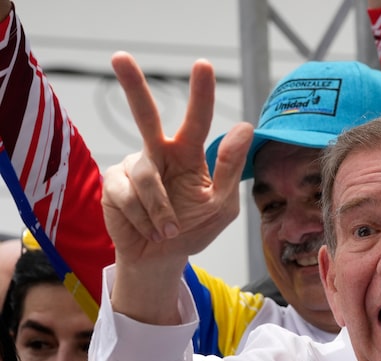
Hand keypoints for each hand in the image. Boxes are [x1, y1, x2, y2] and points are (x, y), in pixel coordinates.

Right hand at [102, 52, 252, 272]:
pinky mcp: (112, 183)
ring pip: (146, 178)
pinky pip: (127, 195)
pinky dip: (143, 218)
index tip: (202, 65)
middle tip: (120, 57)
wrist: (161, 258)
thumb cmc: (194, 228)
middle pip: (145, 115)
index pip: (198, 120)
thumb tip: (244, 128)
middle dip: (133, 86)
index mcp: (189, 154)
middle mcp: (159, 153)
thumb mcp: (221, 205)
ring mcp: (133, 166)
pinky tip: (148, 228)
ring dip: (161, 211)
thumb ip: (230, 168)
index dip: (201, 94)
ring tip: (167, 229)